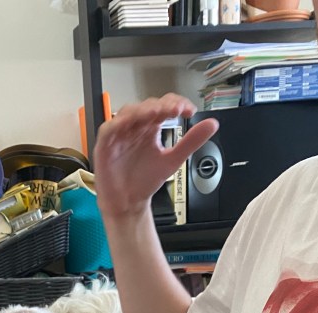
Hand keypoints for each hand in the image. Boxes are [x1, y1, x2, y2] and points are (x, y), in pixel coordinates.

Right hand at [93, 94, 218, 218]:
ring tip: (157, 113)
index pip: (163, 106)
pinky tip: (131, 122)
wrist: (128, 204)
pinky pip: (108, 129)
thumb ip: (191, 142)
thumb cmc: (144, 181)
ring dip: (143, 110)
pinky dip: (118, 123)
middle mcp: (135, 128)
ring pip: (128, 113)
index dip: (175, 103)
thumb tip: (212, 124)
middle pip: (147, 106)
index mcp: (150, 128)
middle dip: (161, 106)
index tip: (189, 110)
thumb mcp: (173, 160)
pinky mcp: (105, 146)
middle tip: (175, 110)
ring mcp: (119, 135)